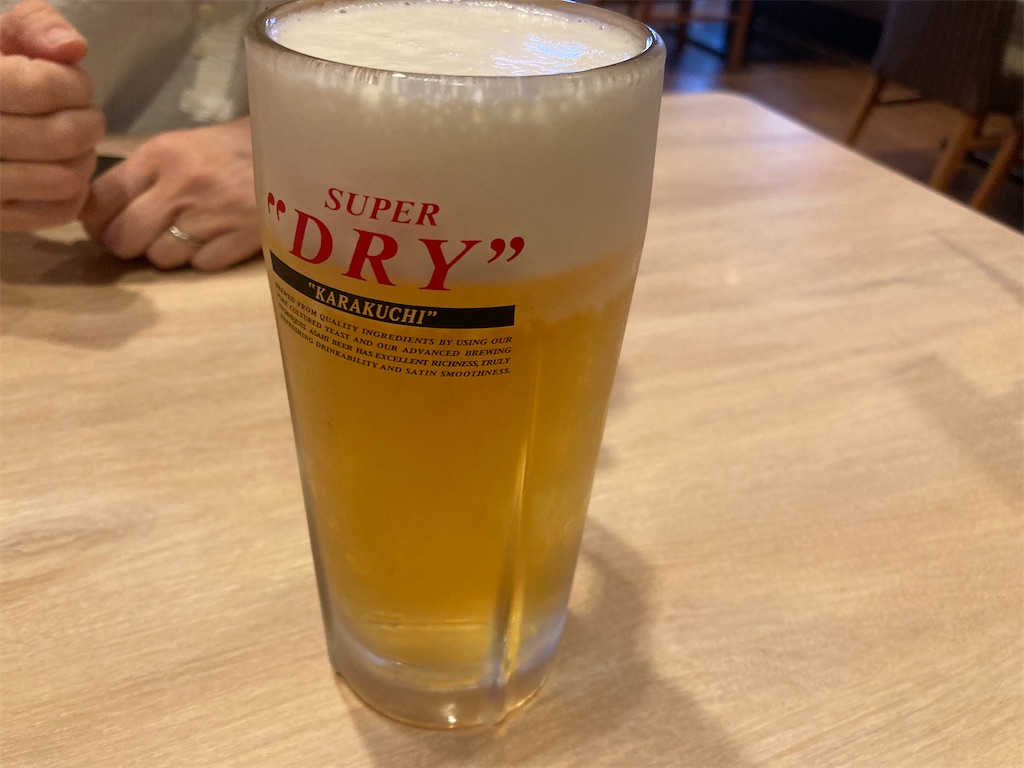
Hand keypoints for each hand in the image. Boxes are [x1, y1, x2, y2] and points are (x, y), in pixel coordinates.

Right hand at [0, 0, 103, 230]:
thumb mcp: (0, 36)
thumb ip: (35, 25)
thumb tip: (73, 49)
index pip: (45, 87)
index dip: (75, 85)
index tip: (71, 84)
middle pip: (63, 136)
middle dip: (87, 123)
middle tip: (80, 117)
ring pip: (64, 178)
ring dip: (82, 158)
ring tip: (69, 144)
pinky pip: (58, 212)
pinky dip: (73, 193)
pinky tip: (59, 171)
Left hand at [81, 118, 259, 270]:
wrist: (293, 148)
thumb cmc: (231, 148)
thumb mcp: (179, 147)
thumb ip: (142, 176)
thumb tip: (104, 211)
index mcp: (160, 156)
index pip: (102, 200)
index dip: (96, 220)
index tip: (105, 225)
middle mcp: (181, 186)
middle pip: (125, 237)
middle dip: (127, 244)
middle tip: (139, 239)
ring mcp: (213, 215)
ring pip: (161, 257)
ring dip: (167, 254)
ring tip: (184, 238)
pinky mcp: (243, 237)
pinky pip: (201, 266)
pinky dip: (203, 259)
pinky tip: (215, 240)